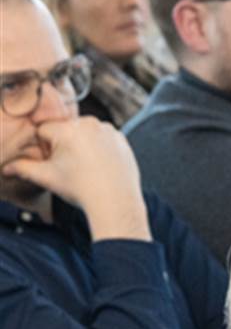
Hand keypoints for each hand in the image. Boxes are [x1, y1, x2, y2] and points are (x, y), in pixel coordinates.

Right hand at [0, 116, 147, 239]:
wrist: (117, 203)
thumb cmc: (83, 190)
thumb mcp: (47, 177)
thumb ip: (23, 168)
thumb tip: (7, 168)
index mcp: (68, 129)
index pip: (43, 131)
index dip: (45, 148)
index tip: (54, 163)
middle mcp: (89, 124)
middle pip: (65, 130)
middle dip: (63, 146)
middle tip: (71, 168)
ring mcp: (108, 131)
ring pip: (84, 134)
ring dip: (81, 146)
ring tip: (86, 168)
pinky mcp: (122, 139)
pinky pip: (102, 139)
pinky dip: (99, 149)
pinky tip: (100, 166)